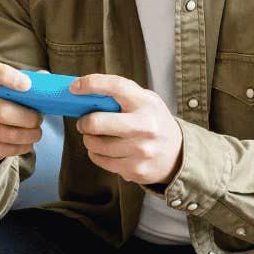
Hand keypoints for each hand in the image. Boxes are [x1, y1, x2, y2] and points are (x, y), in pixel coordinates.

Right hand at [0, 61, 42, 166]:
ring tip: (35, 132)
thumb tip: (45, 76)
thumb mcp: (6, 88)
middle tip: (38, 119)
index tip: (27, 85)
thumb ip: (26, 80)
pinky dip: (22, 147)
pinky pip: (5, 149)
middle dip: (29, 118)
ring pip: (8, 134)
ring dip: (30, 135)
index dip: (6, 76)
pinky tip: (26, 142)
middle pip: (3, 111)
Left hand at [69, 74, 183, 186]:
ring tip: (100, 138)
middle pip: (96, 123)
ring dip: (90, 140)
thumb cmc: (154, 122)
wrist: (178, 154)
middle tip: (85, 123)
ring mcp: (141, 150)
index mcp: (146, 103)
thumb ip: (120, 95)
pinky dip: (97, 154)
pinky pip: (100, 160)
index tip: (75, 87)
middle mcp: (145, 126)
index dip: (92, 84)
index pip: (116, 87)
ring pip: (94, 144)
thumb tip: (83, 91)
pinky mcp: (135, 169)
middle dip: (84, 123)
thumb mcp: (146, 101)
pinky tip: (108, 151)